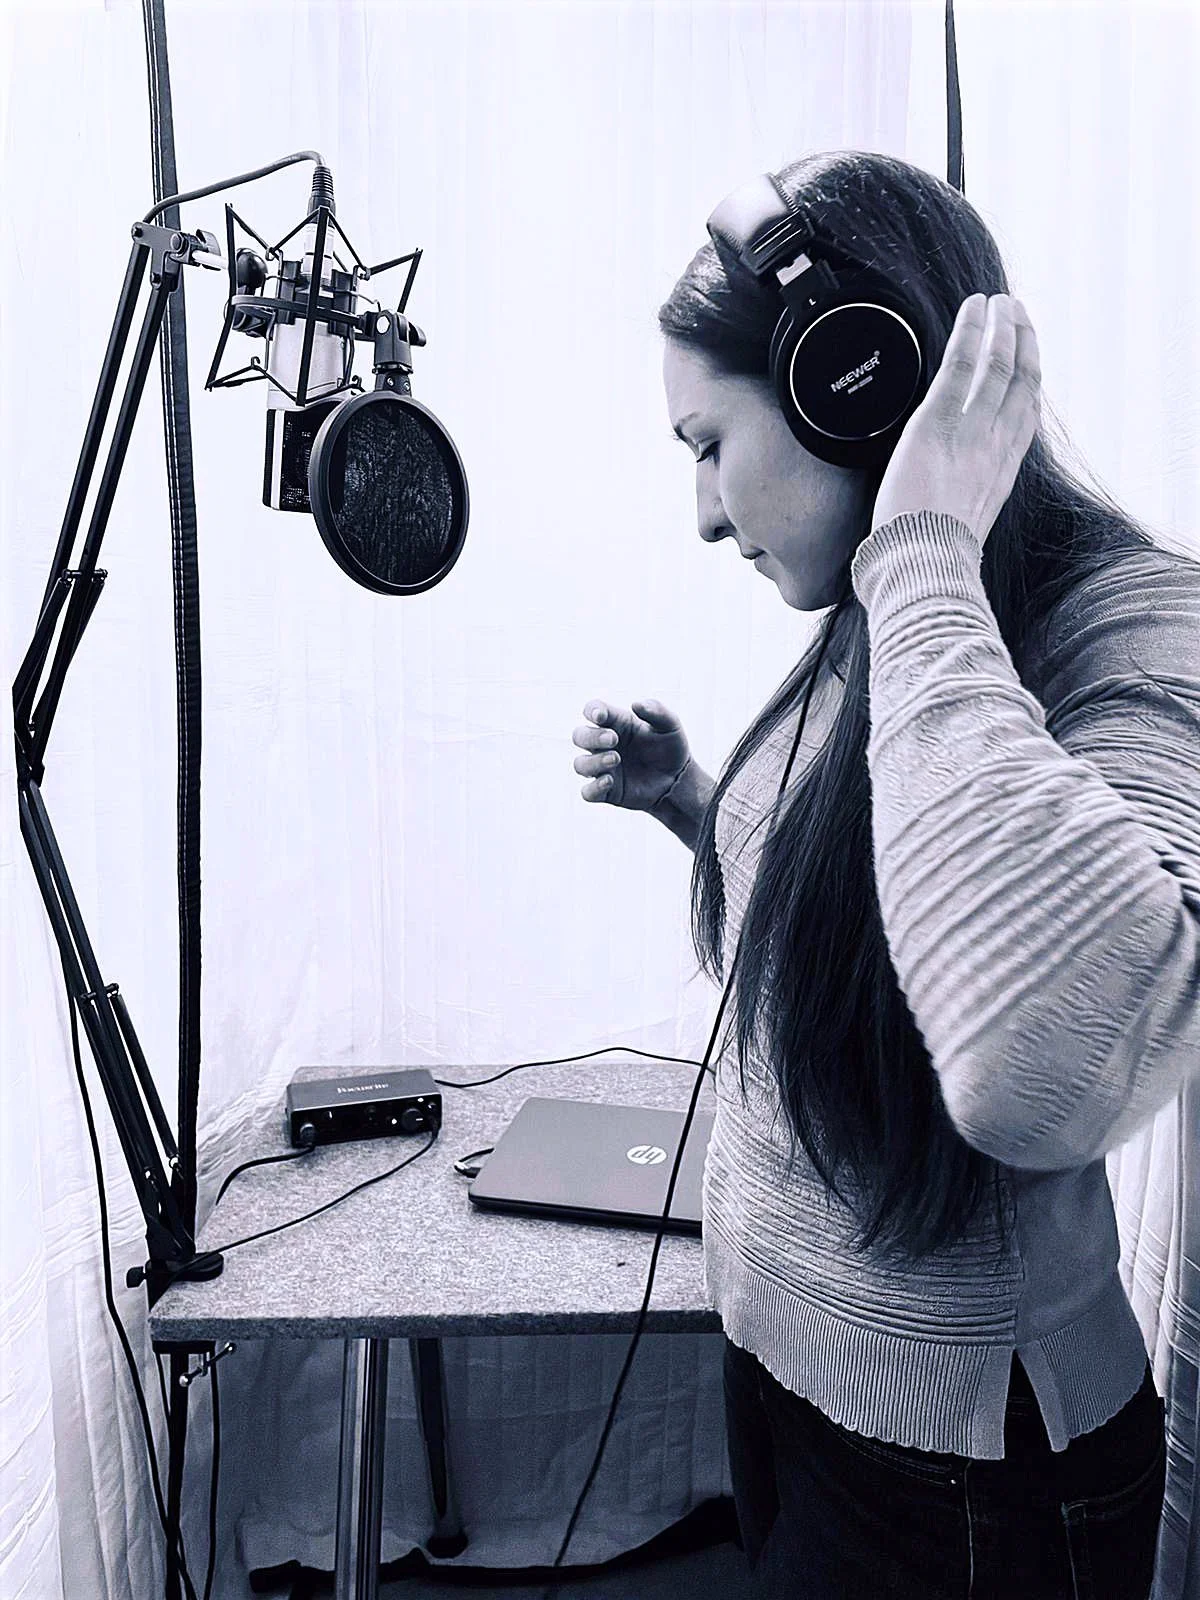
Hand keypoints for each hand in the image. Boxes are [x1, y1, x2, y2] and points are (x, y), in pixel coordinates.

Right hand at [573, 698, 690, 809]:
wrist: (678, 779)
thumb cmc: (670, 747)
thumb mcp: (671, 725)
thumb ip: (656, 711)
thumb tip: (635, 704)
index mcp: (616, 723)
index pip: (593, 710)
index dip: (591, 711)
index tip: (600, 716)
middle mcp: (604, 745)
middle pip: (579, 736)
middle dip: (592, 737)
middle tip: (613, 739)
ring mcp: (602, 768)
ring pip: (580, 764)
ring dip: (593, 761)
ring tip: (615, 759)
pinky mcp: (606, 791)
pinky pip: (587, 792)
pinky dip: (594, 787)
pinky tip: (609, 781)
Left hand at [869, 293, 1040, 546]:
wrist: (923, 566)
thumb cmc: (930, 560)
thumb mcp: (958, 530)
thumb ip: (959, 504)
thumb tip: (943, 506)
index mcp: (1000, 476)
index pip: (1024, 419)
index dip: (1028, 384)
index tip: (1027, 362)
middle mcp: (995, 449)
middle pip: (1020, 384)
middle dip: (1023, 345)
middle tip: (1018, 315)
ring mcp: (971, 433)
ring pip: (998, 368)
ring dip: (1002, 328)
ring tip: (1001, 302)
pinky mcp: (938, 422)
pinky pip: (962, 367)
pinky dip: (971, 333)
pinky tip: (975, 309)